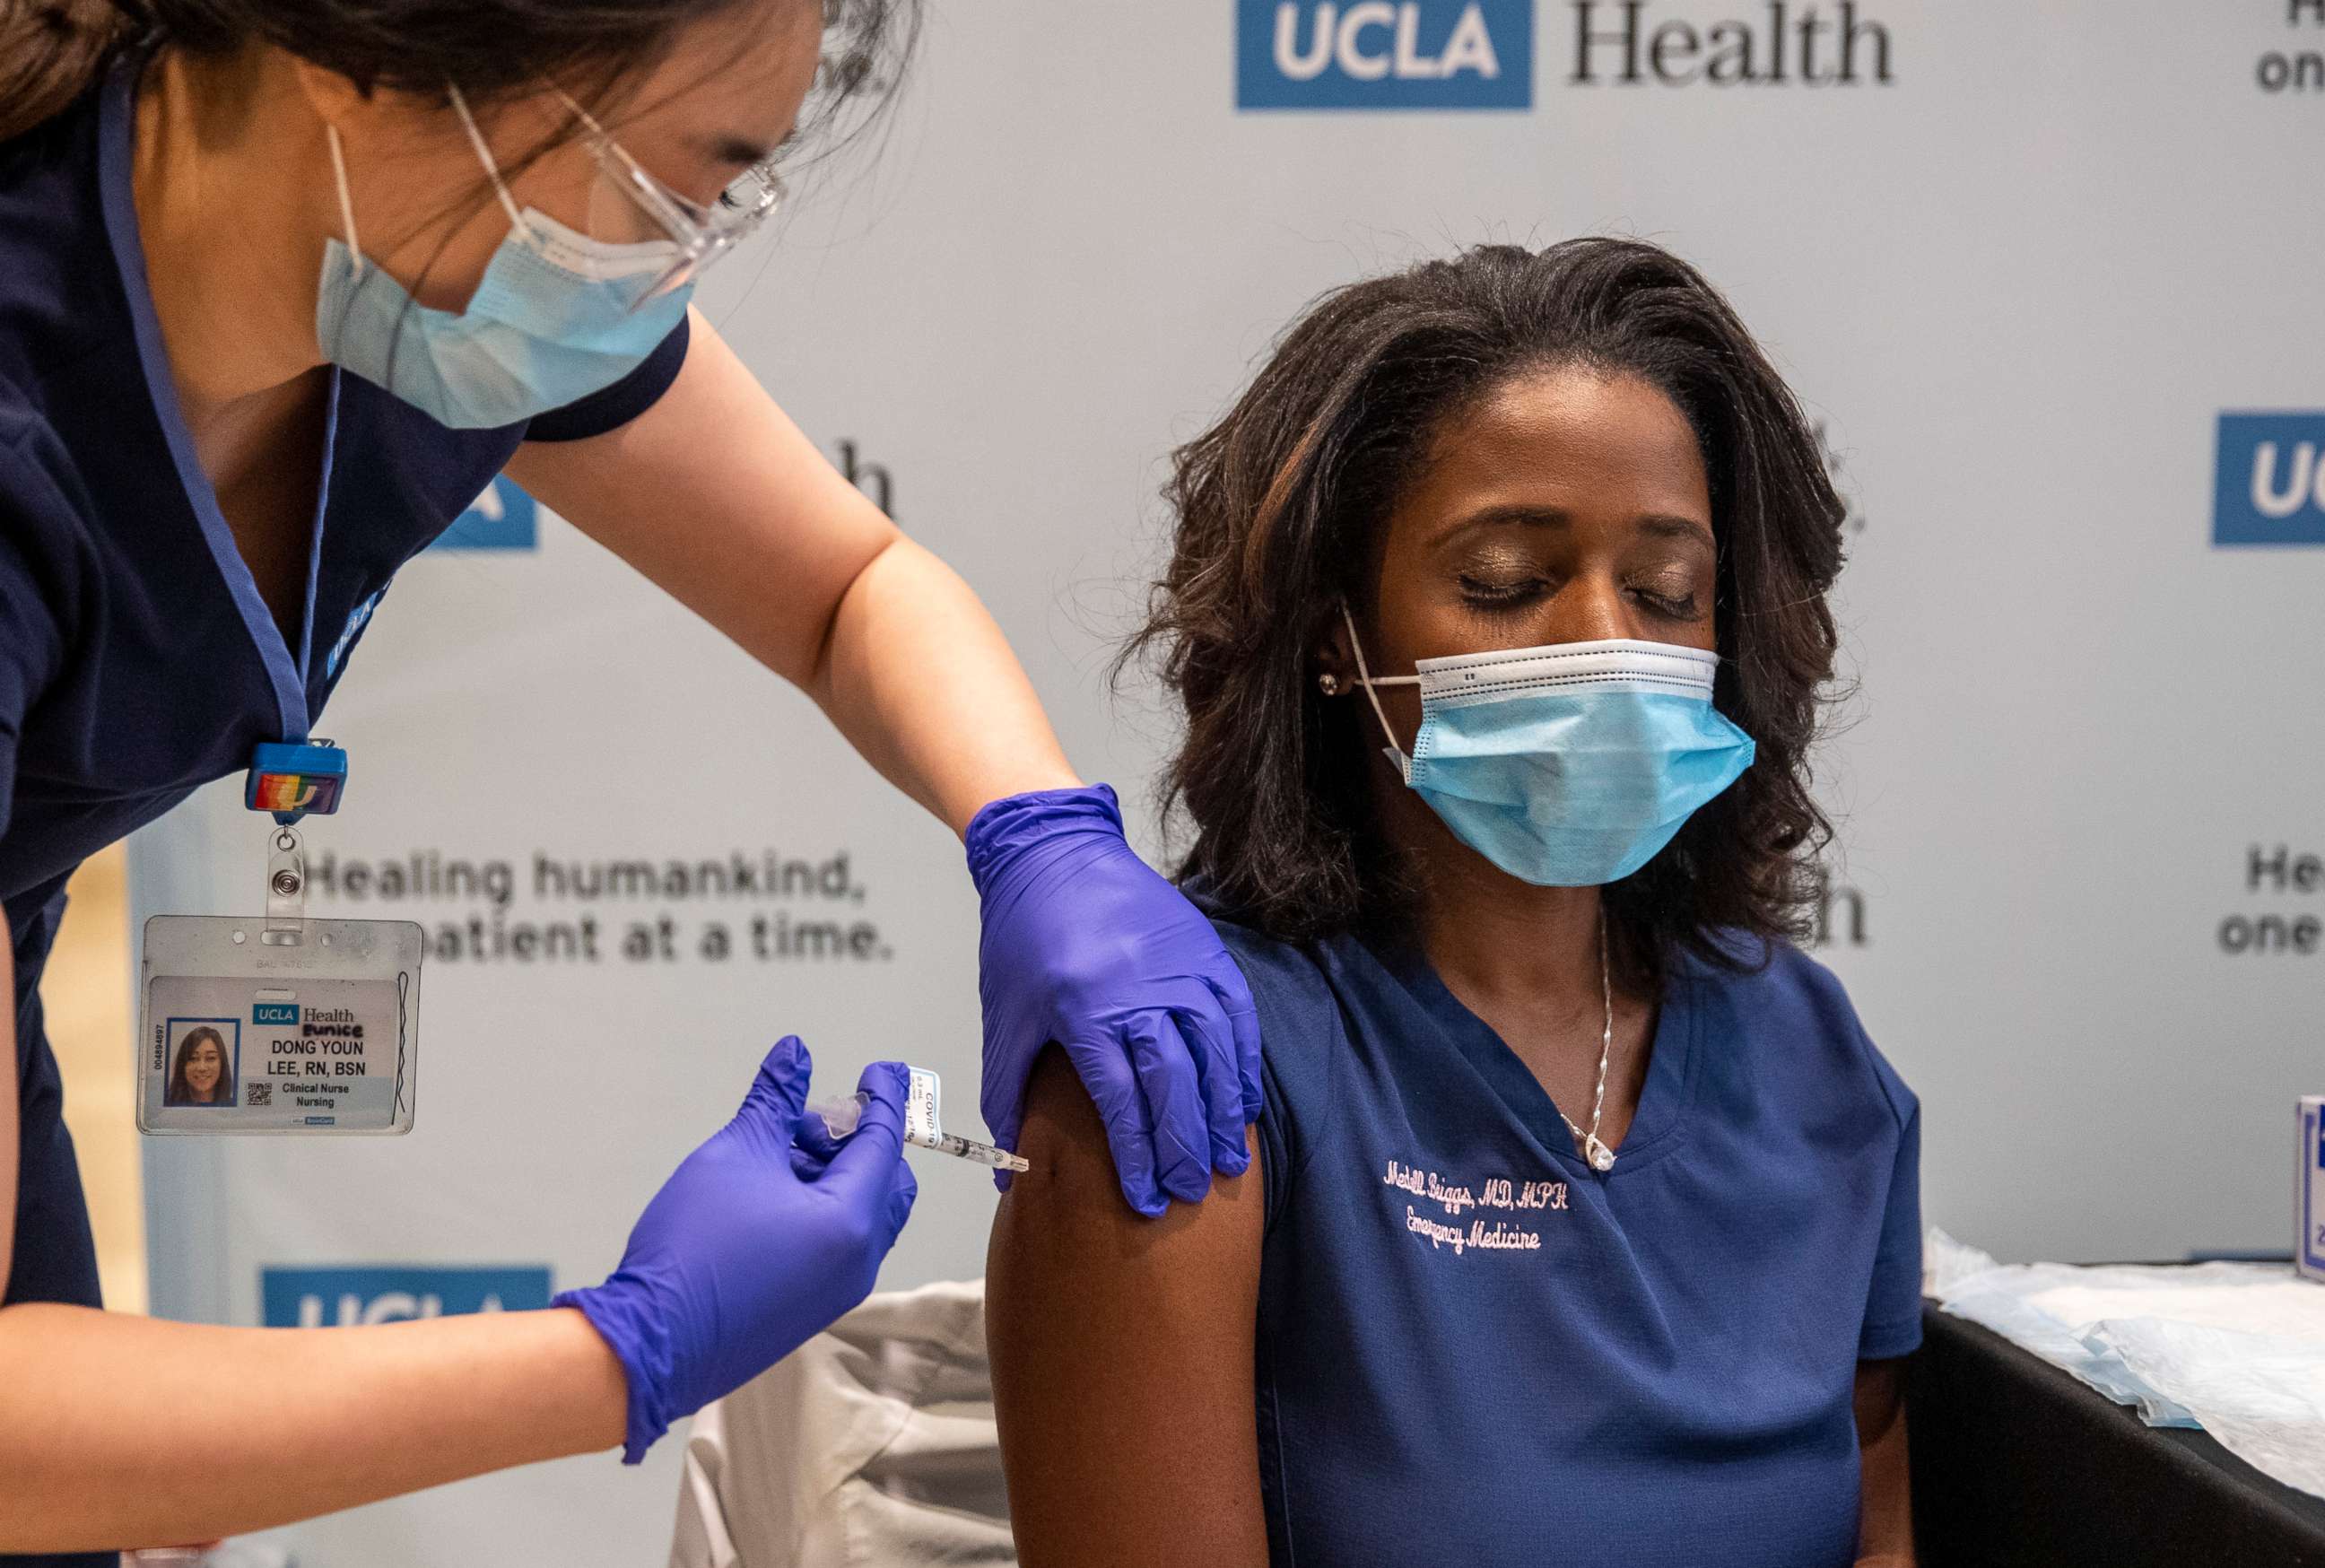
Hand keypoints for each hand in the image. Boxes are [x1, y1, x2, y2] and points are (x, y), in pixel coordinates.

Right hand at [556, 1039, 916, 1461]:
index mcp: (852, 1221)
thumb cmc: (695, 1244)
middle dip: (854, 1142)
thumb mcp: (736, 1153)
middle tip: (803, 1125)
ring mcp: (838, 1290)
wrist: (650, 1341)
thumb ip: (774, 1099)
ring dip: (832, 1174)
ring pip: (861, 1213)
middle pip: (885, 1181)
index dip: (882, 1098)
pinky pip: (837, 1244)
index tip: (878, 1070)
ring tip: (772, 1156)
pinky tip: (767, 1193)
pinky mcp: (810, 1308)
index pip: (884, 1143)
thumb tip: (795, 1052)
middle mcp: (859, 1261)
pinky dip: (819, 1208)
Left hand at [968, 785, 1261, 1216]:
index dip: (1136, 1156)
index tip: (1144, 1199)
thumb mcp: (1005, 1019)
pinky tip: (1243, 1104)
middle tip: (1190, 1192)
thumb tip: (1004, 1170)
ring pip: (1215, 1055)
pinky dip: (1243, 1064)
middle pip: (1175, 1086)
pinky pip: (1237, 1018)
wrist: (1055, 853)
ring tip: (1225, 1162)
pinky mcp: (1206, 952)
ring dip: (1223, 1115)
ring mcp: (1181, 969)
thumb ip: (1008, 1095)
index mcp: (1086, 1011)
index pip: (1121, 1101)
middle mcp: (1142, 992)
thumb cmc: (1023, 939)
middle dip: (1184, 1148)